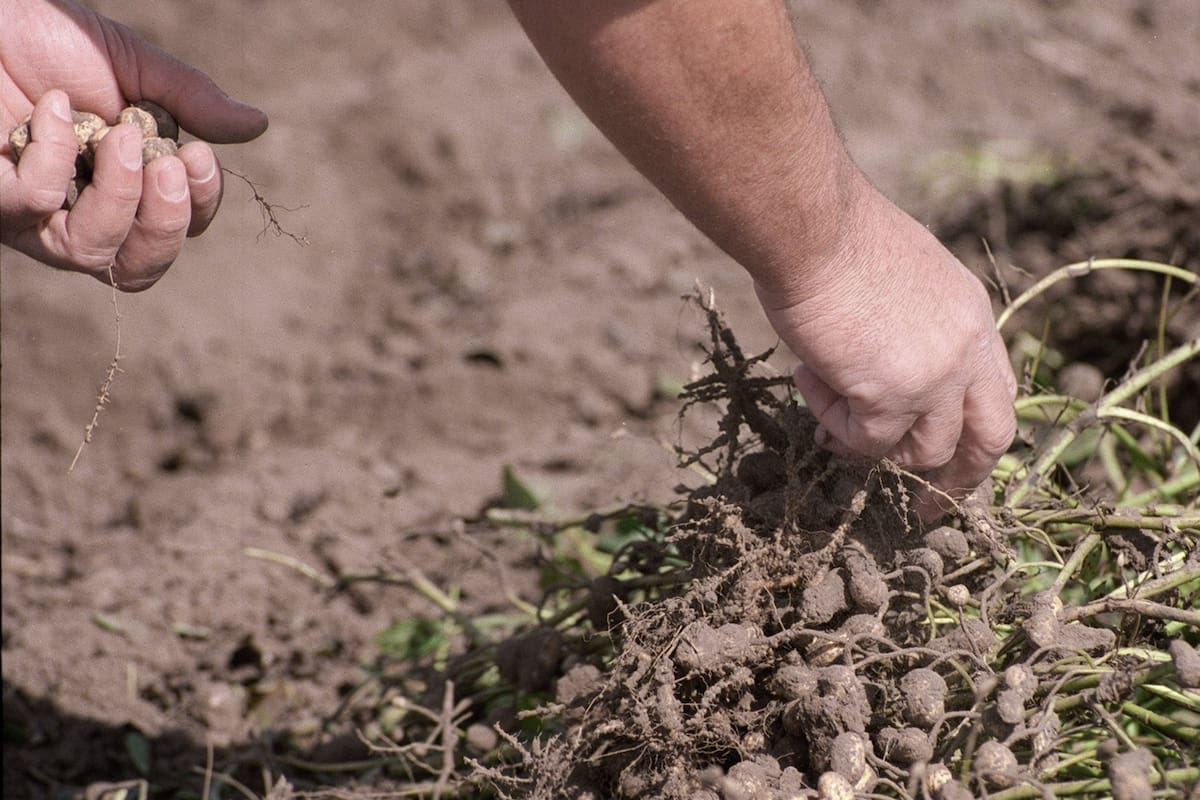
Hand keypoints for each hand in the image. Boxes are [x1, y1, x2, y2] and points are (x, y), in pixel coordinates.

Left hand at [0, 0, 267, 289]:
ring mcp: (33, 217)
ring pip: (91, 252)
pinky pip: (35, 204)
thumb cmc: (52, 40)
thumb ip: (192, 100)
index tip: (199, 155)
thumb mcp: (135, 66)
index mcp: (126, 191)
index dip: (198, 208)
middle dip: (165, 222)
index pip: (177, 234)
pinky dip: (55, 155)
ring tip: (119, 136)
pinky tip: (53, 108)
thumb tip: (257, 125)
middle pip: (137, 269)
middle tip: (168, 164)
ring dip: (119, 196)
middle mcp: (80, 215)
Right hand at [756, 182, 1016, 514]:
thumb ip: (910, 325)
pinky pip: (866, 442)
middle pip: (990, 437)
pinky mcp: (890, 396)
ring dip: (873, 446)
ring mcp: (934, 377)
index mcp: (973, 316)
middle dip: (961, 479)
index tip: (945, 452)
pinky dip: (835, 426)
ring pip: (923, 452)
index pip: (994, 390)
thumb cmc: (836, 237)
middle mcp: (968, 350)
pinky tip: (806, 379)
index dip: (969, 427)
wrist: (810, 227)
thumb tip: (876, 368)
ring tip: (826, 412)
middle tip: (929, 509)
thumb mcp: (900, 278)